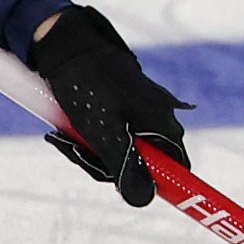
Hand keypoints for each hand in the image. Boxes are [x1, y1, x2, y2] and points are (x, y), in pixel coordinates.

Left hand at [26, 1, 185, 206]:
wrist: (65, 44)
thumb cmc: (87, 86)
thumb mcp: (105, 132)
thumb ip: (126, 166)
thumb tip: (142, 199)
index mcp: (163, 122)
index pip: (177, 167)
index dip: (160, 184)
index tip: (132, 190)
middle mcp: (156, 117)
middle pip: (142, 163)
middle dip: (109, 165)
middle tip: (79, 151)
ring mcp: (137, 110)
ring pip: (119, 150)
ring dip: (92, 151)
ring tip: (67, 136)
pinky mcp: (118, 106)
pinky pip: (107, 135)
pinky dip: (87, 138)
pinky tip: (67, 130)